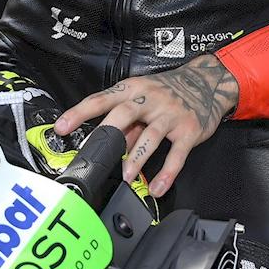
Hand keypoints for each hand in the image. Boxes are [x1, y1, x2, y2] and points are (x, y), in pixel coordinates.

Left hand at [54, 54, 238, 195]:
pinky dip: (167, 173)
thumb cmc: (167, 91)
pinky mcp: (189, 130)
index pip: (100, 99)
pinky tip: (157, 187)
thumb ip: (124, 121)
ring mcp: (171, 114)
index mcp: (132, 89)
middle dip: (106, 134)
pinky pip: (177, 154)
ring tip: (125, 178)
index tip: (61, 127)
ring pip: (150, 136)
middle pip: (124, 114)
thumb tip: (102, 144)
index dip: (79, 113)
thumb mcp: (142, 97)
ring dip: (136, 158)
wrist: (207, 81)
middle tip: (92, 156)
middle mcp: (150, 99)